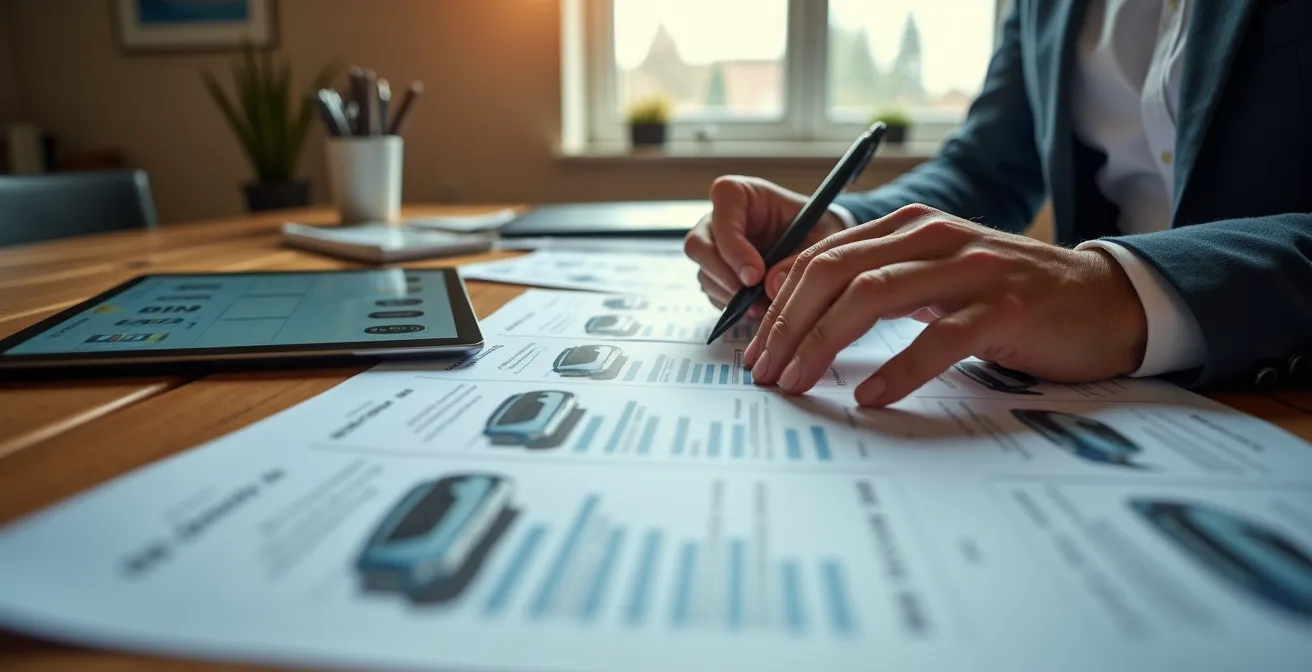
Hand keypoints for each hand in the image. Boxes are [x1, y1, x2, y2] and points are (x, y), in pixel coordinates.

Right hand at [684, 176, 845, 316]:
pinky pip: (712, 294)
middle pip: (698, 245)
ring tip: (765, 307)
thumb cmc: (818, 230)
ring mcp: (714, 249)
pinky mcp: (717, 275)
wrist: (818, 248)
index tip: (755, 273)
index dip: (732, 241)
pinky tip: (759, 309)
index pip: (721, 202)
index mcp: (742, 194)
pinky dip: (733, 308)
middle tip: (752, 298)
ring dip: (731, 297)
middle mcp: (720, 219)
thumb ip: (800, 257)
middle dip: (723, 275)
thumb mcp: (822, 237)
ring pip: (704, 274)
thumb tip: (771, 285)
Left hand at [743, 204, 1147, 406]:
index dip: (782, 305)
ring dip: (825, 343)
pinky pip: (939, 338)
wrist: (1102, 300)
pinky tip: (871, 396)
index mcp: (911, 226)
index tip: (758, 352)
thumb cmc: (1006, 297)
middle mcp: (935, 237)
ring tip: (798, 383)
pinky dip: (899, 369)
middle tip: (766, 373)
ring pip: (875, 295)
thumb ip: (873, 278)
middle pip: (838, 272)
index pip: (824, 257)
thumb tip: (792, 294)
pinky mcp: (1004, 308)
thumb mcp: (934, 278)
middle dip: (790, 324)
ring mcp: (970, 270)